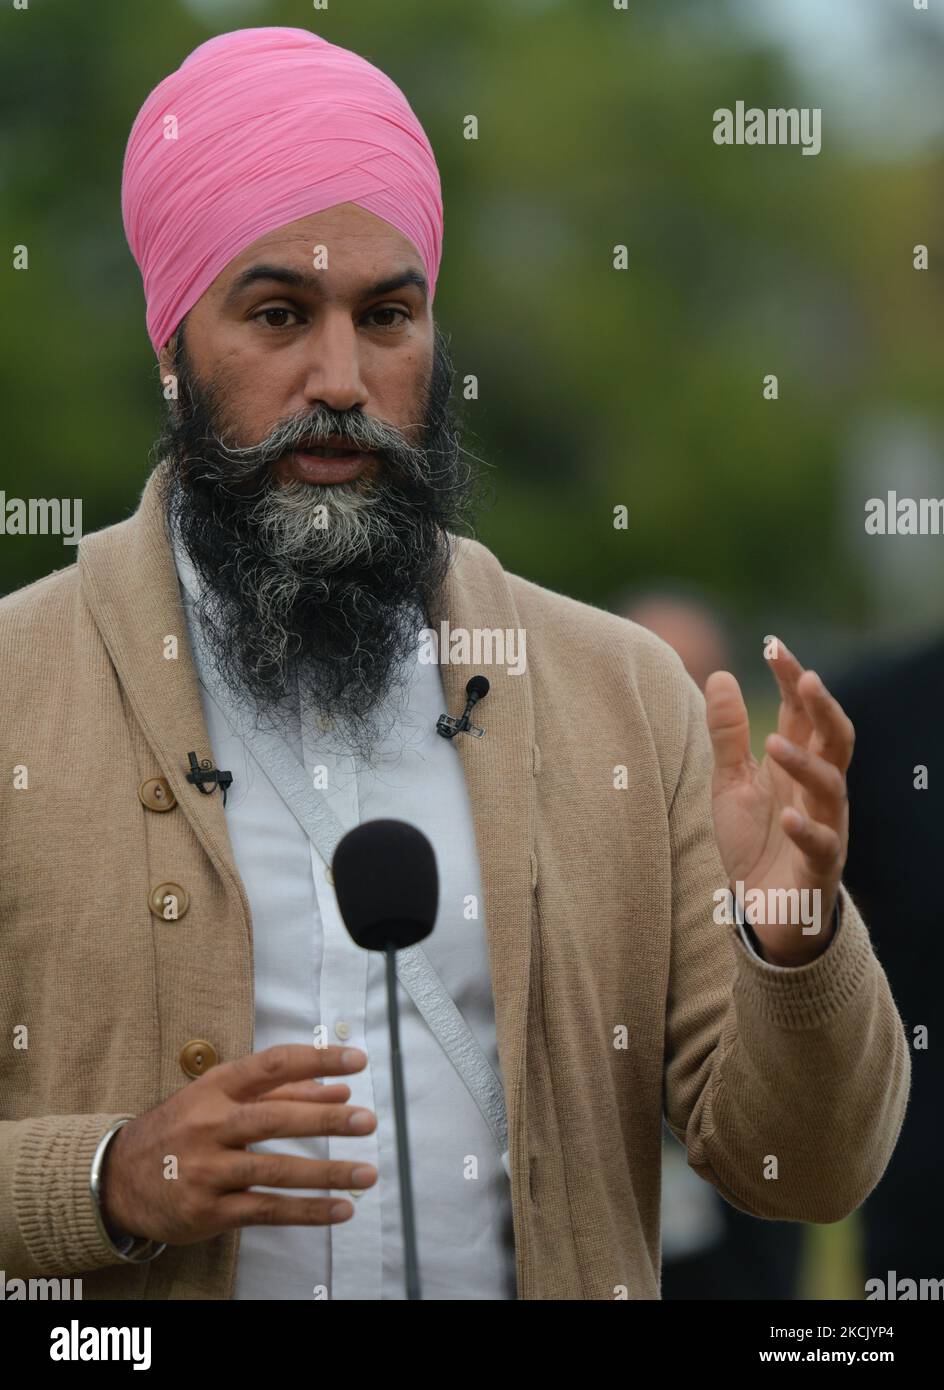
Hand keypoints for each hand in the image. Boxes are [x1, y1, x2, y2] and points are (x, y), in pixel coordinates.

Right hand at [101, 1044, 377, 1244]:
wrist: (118, 1178)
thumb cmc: (181, 1130)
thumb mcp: (220, 1099)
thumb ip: (280, 1093)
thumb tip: (338, 1091)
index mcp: (215, 1087)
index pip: (273, 1065)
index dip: (317, 1060)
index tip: (357, 1060)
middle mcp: (210, 1125)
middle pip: (275, 1119)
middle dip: (325, 1121)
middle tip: (366, 1120)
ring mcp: (207, 1170)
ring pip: (275, 1170)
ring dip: (326, 1173)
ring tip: (366, 1172)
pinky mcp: (209, 1211)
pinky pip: (266, 1211)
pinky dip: (306, 1211)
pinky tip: (339, 1209)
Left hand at [704, 637, 852, 966]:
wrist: (762, 911)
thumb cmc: (753, 841)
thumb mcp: (730, 782)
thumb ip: (728, 733)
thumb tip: (719, 674)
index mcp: (797, 763)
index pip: (802, 711)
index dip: (792, 678)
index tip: (773, 644)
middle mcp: (818, 789)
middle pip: (835, 738)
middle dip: (823, 707)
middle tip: (807, 678)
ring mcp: (825, 826)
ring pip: (832, 787)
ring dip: (806, 763)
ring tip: (774, 744)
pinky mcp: (820, 867)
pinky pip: (822, 845)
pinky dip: (807, 830)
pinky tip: (788, 817)